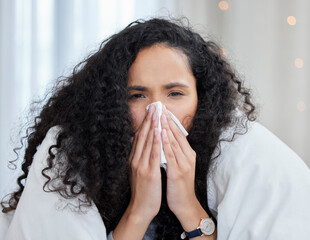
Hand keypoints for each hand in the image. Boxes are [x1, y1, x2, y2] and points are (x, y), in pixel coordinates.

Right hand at [128, 104, 161, 221]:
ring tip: (157, 113)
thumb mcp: (138, 172)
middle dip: (148, 120)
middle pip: (142, 136)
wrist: (140, 208)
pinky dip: (155, 141)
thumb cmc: (142, 190)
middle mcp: (135, 159)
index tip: (150, 112)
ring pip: (147, 141)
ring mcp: (141, 165)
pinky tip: (158, 131)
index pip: (139, 137)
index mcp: (134, 159)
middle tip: (154, 106)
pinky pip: (152, 153)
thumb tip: (138, 145)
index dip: (145, 123)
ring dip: (152, 126)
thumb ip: (138, 158)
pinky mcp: (148, 172)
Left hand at [160, 106, 201, 221]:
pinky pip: (170, 154)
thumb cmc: (178, 185)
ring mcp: (183, 163)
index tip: (162, 109)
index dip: (170, 121)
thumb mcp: (177, 166)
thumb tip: (164, 140)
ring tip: (159, 114)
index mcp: (187, 154)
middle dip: (167, 119)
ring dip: (166, 127)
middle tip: (160, 106)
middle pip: (176, 134)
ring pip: (173, 141)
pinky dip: (165, 142)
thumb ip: (172, 153)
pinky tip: (161, 134)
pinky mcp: (178, 171)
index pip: (178, 133)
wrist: (184, 204)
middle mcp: (187, 156)